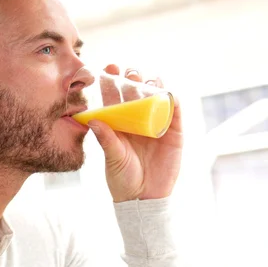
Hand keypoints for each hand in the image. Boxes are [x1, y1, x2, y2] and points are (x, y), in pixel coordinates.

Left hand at [88, 65, 182, 201]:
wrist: (143, 198)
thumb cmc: (123, 178)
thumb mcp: (113, 157)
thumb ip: (105, 139)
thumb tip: (92, 120)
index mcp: (119, 123)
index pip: (115, 97)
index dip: (111, 81)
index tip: (107, 68)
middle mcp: (137, 120)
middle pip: (136, 92)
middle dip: (132, 78)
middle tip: (128, 74)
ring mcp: (156, 125)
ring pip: (156, 97)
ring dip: (152, 85)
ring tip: (145, 80)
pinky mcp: (174, 133)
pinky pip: (175, 112)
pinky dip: (173, 100)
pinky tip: (167, 92)